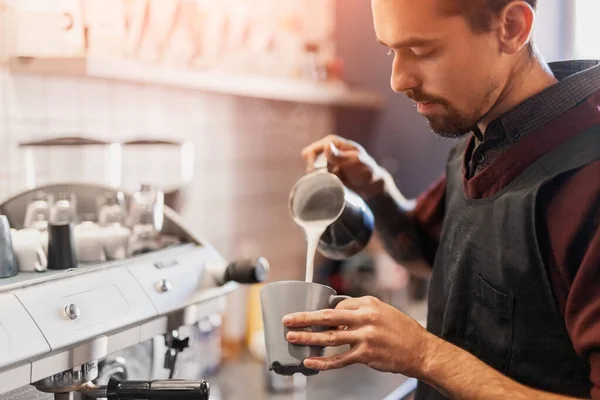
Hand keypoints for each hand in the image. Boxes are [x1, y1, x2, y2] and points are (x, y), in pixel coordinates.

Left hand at [282, 296, 432, 376]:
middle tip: (288, 319)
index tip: (311, 316)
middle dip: (305, 318)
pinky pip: (340, 360)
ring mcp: (365, 337)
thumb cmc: (401, 330)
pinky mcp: (366, 355)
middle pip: (328, 316)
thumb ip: (361, 311)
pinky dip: (323, 362)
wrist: (420, 350)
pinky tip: (310, 362)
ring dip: (308, 338)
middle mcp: (366, 318)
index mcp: (369, 304)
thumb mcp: (383, 311)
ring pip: (330, 338)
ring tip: (292, 337)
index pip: (338, 304)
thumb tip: (339, 316)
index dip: (323, 311)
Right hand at [301, 135, 383, 197]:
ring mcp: (326, 161)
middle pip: (309, 160)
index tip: (316, 172)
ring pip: (312, 169)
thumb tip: (325, 146)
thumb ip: (340, 156)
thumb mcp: (355, 162)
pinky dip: (321, 181)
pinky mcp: (327, 172)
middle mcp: (327, 150)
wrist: (372, 186)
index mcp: (333, 142)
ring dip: (319, 177)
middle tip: (326, 178)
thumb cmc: (366, 170)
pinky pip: (317, 176)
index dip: (312, 161)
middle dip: (314, 170)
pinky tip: (331, 183)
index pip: (313, 149)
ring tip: (332, 181)